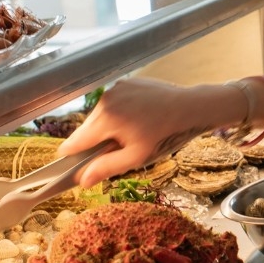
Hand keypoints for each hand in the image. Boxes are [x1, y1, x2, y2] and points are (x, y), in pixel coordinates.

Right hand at [59, 78, 245, 185]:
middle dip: (96, 142)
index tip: (74, 166)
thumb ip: (106, 168)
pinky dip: (119, 112)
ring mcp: (116, 89)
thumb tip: (81, 180)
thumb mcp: (136, 157)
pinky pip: (113, 102)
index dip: (72, 157)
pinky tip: (138, 118)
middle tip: (120, 149)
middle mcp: (105, 100)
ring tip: (133, 132)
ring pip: (100, 115)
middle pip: (86, 129)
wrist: (191, 107)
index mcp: (105, 119)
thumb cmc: (166, 134)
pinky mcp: (126, 82)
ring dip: (108, 126)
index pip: (74, 142)